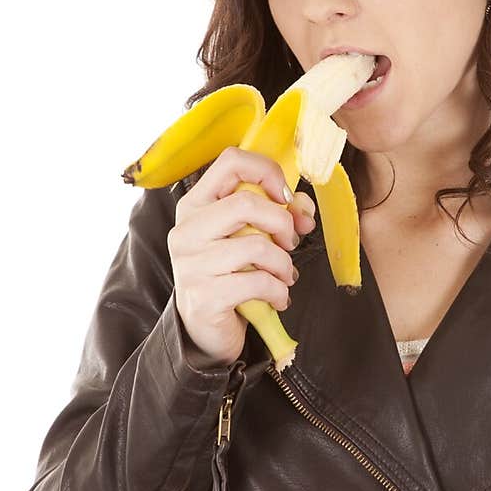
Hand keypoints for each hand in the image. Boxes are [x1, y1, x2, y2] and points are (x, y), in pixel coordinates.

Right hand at [167, 147, 315, 367]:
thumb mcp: (247, 237)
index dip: (267, 172)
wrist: (204, 329)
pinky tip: (278, 297)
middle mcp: (187, 230)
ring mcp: (191, 264)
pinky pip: (257, 282)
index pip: (231, 162)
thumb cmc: (229, 274)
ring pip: (256, 245)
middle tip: (291, 241)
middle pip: (246, 204)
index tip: (285, 197)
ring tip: (285, 276)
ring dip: (284, 263)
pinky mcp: (204, 296)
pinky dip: (278, 291)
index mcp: (196, 205)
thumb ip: (275, 214)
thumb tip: (303, 208)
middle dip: (282, 223)